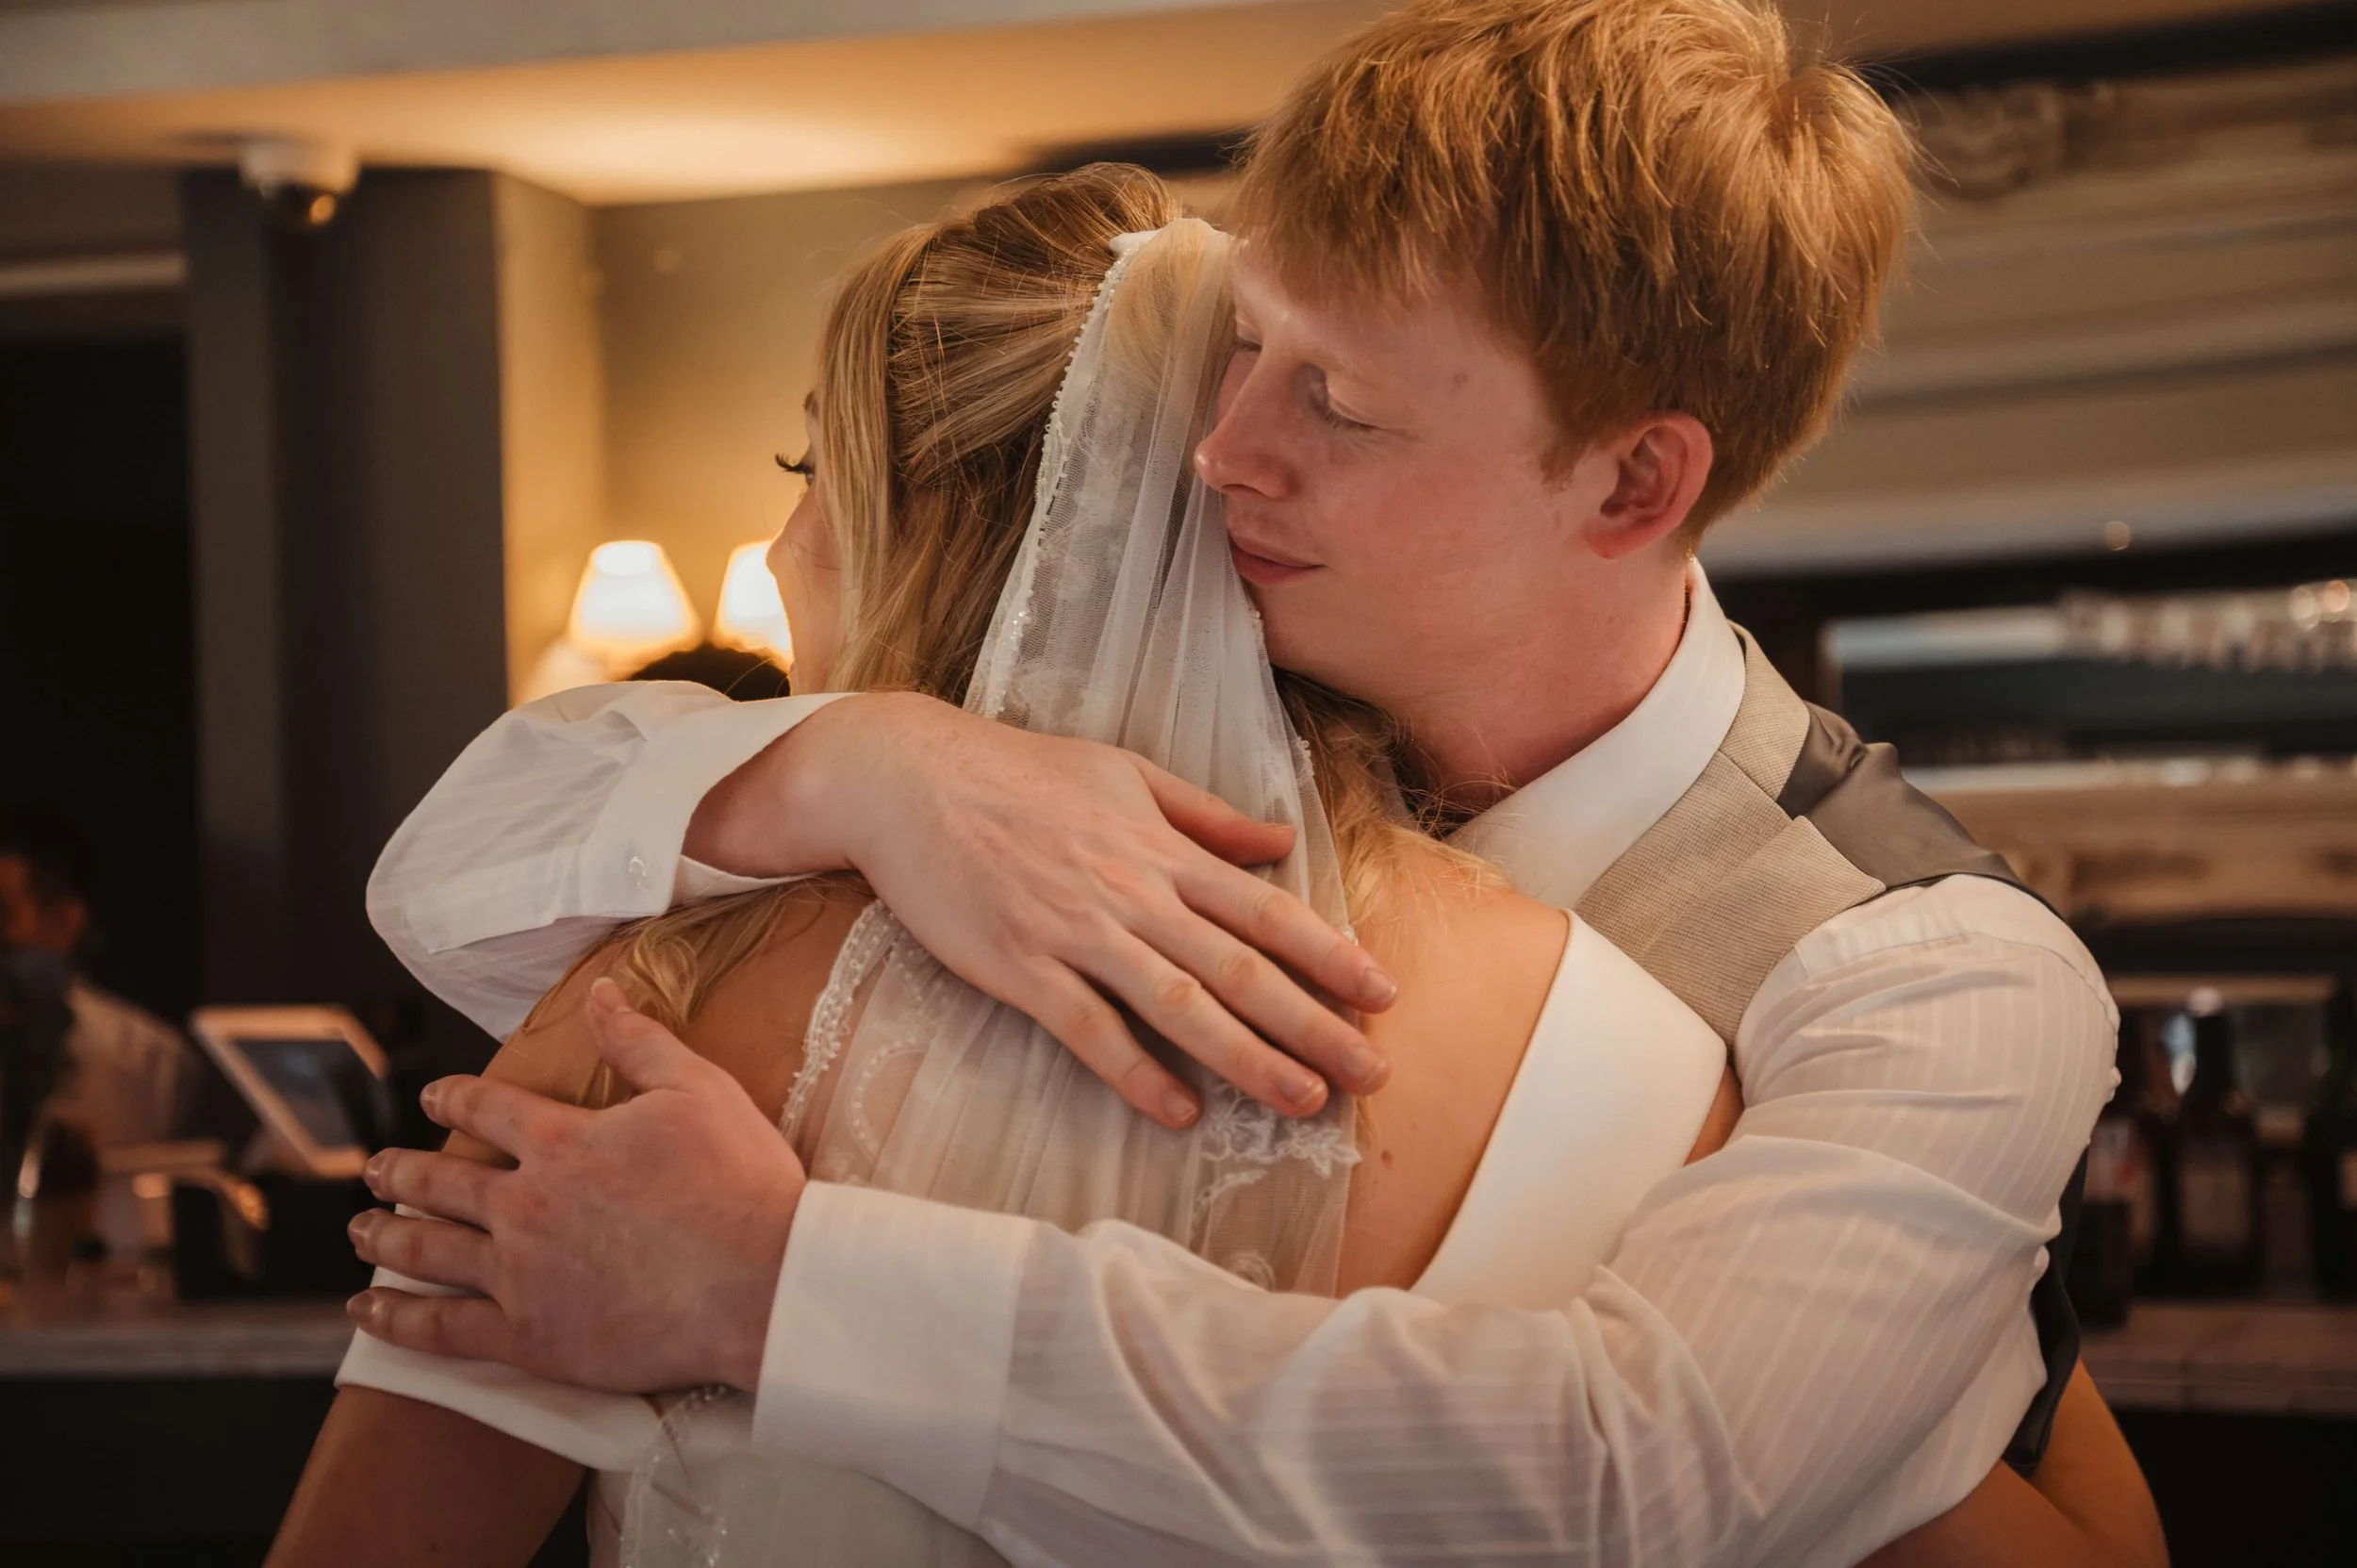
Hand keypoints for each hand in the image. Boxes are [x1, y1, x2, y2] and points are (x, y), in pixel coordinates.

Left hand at [347, 979, 798, 1392]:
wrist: (761, 1282)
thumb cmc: (740, 1183)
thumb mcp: (699, 1090)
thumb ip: (639, 1042)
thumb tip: (600, 991)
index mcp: (562, 1142)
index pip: (487, 1109)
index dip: (453, 1098)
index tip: (431, 1097)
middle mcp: (525, 1204)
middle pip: (442, 1182)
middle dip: (402, 1172)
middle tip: (375, 1169)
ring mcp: (519, 1274)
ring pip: (428, 1250)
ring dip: (387, 1236)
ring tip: (362, 1228)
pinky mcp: (529, 1337)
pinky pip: (443, 1329)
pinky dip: (398, 1319)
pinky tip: (369, 1312)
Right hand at [687, 691, 1396, 1126]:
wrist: (909, 777)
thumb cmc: (1018, 771)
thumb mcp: (1124, 773)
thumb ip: (1205, 816)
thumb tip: (1282, 839)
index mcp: (1161, 848)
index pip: (1266, 909)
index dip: (1331, 954)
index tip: (1384, 994)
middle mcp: (1132, 894)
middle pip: (1240, 968)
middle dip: (1315, 1024)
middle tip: (1373, 1073)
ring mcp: (1076, 933)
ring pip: (1179, 1005)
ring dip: (1247, 1058)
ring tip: (1303, 1100)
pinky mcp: (1019, 967)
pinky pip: (1088, 1030)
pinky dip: (1136, 1073)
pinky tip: (1179, 1113)